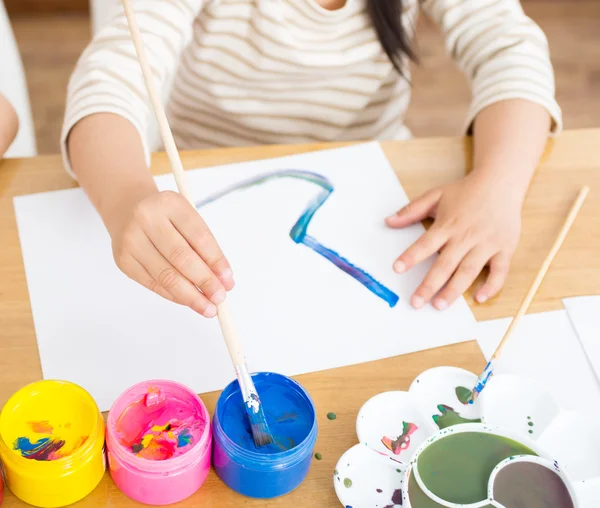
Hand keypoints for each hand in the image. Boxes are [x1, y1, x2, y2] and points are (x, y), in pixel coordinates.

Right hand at [111, 190, 233, 316]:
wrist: (127, 210)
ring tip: (208, 307)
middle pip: (181, 257)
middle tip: (220, 298)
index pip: (199, 236)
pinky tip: (188, 301)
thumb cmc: (166, 217)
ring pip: (166, 275)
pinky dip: (174, 296)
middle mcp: (147, 219)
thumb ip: (205, 248)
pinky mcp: (124, 260)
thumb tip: (223, 280)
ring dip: (190, 296)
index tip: (228, 281)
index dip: (216, 261)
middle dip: (205, 282)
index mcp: (170, 203)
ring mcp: (132, 240)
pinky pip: (154, 284)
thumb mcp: (187, 219)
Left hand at [386, 172, 522, 308]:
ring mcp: (486, 244)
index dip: (411, 257)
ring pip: (469, 271)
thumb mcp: (436, 195)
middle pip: (445, 264)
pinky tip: (480, 298)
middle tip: (416, 302)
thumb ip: (411, 210)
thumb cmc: (466, 192)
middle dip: (429, 285)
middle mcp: (466, 236)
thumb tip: (388, 221)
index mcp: (448, 225)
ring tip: (439, 305)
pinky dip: (492, 285)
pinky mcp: (504, 248)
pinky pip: (500, 270)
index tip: (397, 269)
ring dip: (454, 290)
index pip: (425, 244)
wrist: (501, 182)